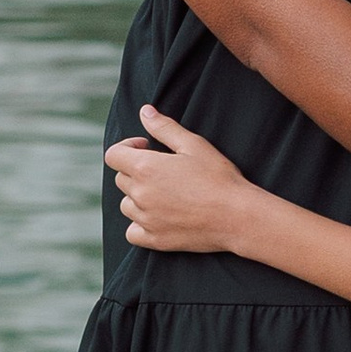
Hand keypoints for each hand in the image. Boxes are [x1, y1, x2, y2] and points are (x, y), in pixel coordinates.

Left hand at [108, 106, 254, 253]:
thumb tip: (144, 112)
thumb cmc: (218, 177)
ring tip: (166, 193)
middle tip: (165, 171)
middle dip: (136, 171)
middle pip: (121, 179)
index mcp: (145, 168)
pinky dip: (140, 224)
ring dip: (139, 197)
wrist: (236, 216)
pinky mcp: (154, 239)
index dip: (127, 147)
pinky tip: (158, 217)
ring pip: (127, 205)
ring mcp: (145, 219)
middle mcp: (140, 194)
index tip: (147, 147)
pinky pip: (132, 231)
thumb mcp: (193, 145)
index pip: (114, 155)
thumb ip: (164, 127)